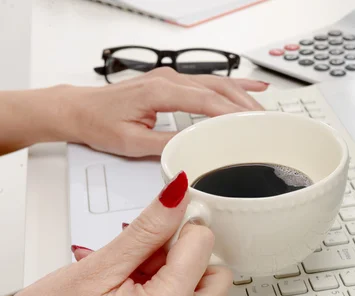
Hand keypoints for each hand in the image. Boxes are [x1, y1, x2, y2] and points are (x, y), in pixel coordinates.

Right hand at [0, 171, 232, 295]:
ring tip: (131, 268)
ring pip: (201, 288)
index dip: (182, 224)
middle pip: (214, 272)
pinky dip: (167, 286)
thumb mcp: (97, 268)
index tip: (162, 217)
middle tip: (147, 246)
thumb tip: (177, 197)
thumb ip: (147, 229)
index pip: (203, 246)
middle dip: (187, 250)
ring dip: (176, 268)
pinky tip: (130, 283)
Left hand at [60, 68, 268, 156]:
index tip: (250, 124)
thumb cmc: (99, 121)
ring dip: (242, 97)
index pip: (204, 100)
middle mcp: (168, 80)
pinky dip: (232, 85)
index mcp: (159, 91)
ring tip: (264, 111)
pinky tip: (252, 87)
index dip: (230, 113)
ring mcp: (171, 79)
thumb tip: (194, 149)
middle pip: (217, 89)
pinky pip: (208, 82)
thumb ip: (166, 144)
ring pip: (216, 84)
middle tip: (265, 123)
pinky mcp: (172, 83)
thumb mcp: (132, 142)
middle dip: (244, 106)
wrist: (80, 109)